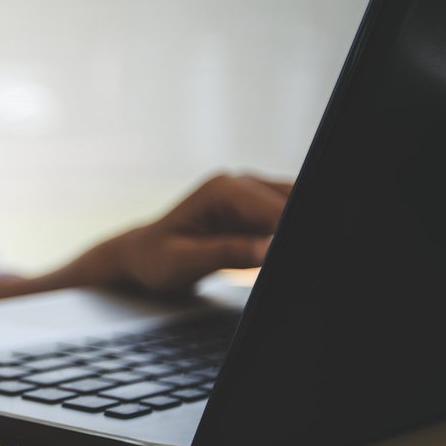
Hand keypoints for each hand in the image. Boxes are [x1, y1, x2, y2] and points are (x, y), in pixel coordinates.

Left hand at [107, 173, 291, 293]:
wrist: (143, 257)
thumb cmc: (156, 259)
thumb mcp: (185, 262)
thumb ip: (226, 254)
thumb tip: (266, 250)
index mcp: (221, 190)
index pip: (275, 207)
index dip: (291, 232)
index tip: (302, 255)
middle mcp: (238, 184)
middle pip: (293, 202)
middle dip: (299, 231)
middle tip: (302, 262)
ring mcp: (250, 194)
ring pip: (295, 207)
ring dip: (294, 233)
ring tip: (287, 260)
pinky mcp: (256, 210)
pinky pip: (286, 218)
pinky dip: (289, 236)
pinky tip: (279, 255)